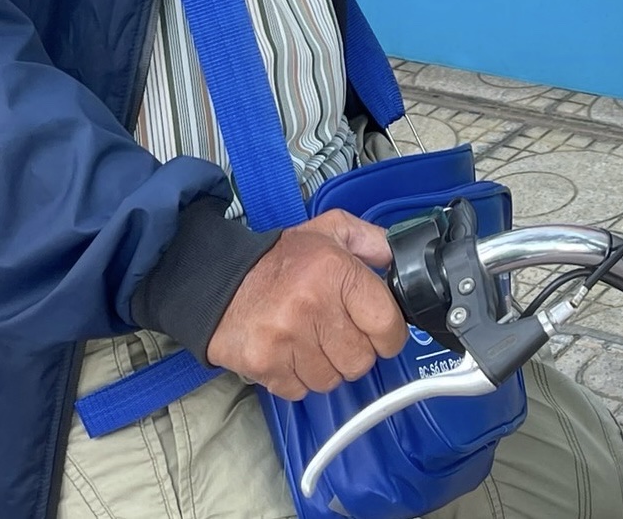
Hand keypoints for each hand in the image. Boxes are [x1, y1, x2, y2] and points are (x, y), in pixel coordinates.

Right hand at [206, 209, 409, 399]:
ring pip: (333, 380)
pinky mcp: (265, 365)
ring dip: (328, 366)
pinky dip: (300, 378)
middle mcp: (312, 306)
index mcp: (335, 271)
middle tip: (339, 331)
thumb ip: (374, 240)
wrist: (219, 280)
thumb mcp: (332, 230)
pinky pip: (302, 391)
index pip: (387, 325)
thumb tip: (403, 260)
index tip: (382, 332)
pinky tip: (291, 352)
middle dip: (356, 350)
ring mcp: (286, 339)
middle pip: (362, 360)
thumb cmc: (281, 259)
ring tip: (312, 340)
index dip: (390, 334)